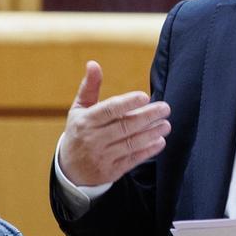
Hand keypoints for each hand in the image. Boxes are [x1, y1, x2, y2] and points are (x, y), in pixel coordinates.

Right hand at [58, 60, 170, 185]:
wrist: (70, 170)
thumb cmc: (79, 132)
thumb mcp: (79, 109)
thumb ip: (89, 87)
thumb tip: (93, 63)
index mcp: (86, 121)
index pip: (109, 110)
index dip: (128, 103)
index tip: (145, 96)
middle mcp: (93, 139)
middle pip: (124, 126)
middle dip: (147, 117)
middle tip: (165, 108)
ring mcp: (102, 156)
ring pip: (131, 143)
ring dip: (152, 133)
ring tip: (166, 124)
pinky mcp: (111, 171)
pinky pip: (132, 160)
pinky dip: (148, 151)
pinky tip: (160, 141)